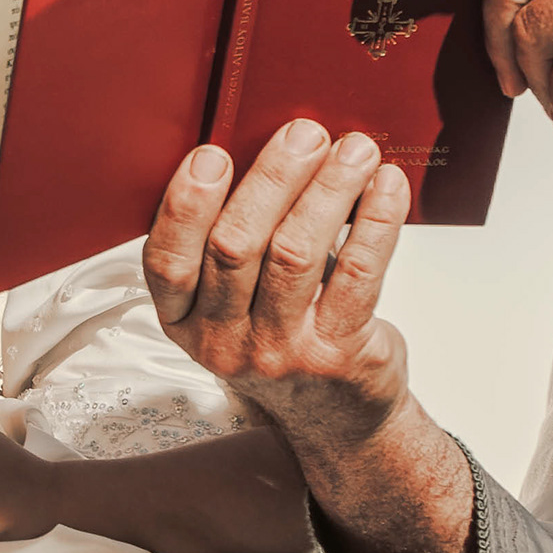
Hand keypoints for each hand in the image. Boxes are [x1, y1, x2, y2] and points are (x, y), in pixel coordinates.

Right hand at [141, 122, 411, 454]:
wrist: (337, 419)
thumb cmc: (282, 340)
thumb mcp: (231, 305)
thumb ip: (228, 245)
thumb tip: (263, 151)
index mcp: (183, 322)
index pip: (167, 263)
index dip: (186, 205)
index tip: (213, 155)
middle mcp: (222, 342)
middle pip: (235, 246)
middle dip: (272, 178)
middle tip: (305, 134)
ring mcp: (279, 353)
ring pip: (295, 253)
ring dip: (328, 190)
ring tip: (355, 151)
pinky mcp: (336, 355)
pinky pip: (358, 274)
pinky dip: (376, 222)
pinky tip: (386, 188)